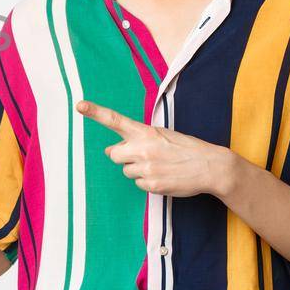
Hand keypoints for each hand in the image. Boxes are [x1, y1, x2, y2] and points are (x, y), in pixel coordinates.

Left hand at [74, 99, 240, 197]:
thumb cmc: (185, 148)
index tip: (80, 105)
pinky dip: (148, 181)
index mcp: (146, 132)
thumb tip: (111, 151)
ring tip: (160, 166)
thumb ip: (137, 139)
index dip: (96, 112)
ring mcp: (146, 168)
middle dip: (122, 156)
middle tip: (142, 155)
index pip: (115, 120)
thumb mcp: (162, 135)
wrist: (210, 166)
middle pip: (114, 154)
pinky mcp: (151, 185)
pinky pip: (138, 184)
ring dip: (137, 169)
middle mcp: (142, 148)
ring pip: (127, 171)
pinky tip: (164, 176)